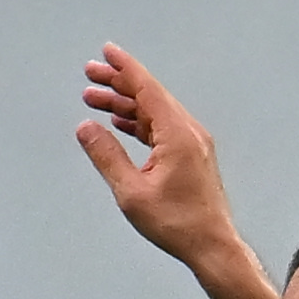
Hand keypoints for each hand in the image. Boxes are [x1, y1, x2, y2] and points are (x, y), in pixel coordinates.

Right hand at [74, 42, 241, 273]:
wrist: (212, 246)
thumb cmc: (177, 224)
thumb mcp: (131, 192)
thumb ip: (107, 156)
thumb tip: (86, 129)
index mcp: (177, 134)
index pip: (147, 88)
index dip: (124, 68)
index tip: (106, 52)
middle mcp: (189, 132)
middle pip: (149, 96)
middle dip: (118, 83)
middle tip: (91, 74)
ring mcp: (193, 143)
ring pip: (155, 113)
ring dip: (126, 105)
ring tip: (96, 100)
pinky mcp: (192, 156)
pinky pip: (162, 129)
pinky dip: (140, 122)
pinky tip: (122, 123)